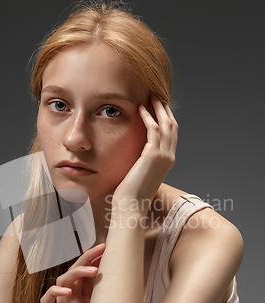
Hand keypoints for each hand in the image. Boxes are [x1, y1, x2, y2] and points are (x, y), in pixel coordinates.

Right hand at [40, 243, 105, 302]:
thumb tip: (139, 301)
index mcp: (88, 302)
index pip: (90, 275)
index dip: (97, 260)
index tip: (109, 249)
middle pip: (76, 272)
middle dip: (87, 258)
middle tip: (101, 248)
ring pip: (62, 281)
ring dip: (76, 272)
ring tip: (92, 269)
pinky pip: (47, 301)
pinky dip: (54, 293)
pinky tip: (66, 292)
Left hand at [113, 97, 177, 211]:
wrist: (131, 206)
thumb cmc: (130, 194)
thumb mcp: (139, 174)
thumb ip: (141, 162)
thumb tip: (133, 155)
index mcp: (167, 162)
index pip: (171, 135)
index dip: (166, 118)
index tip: (159, 107)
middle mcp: (169, 158)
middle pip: (172, 126)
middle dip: (165, 109)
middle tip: (157, 95)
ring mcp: (163, 156)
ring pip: (166, 125)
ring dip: (158, 108)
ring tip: (150, 96)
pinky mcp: (153, 155)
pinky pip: (153, 130)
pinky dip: (148, 117)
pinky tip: (140, 108)